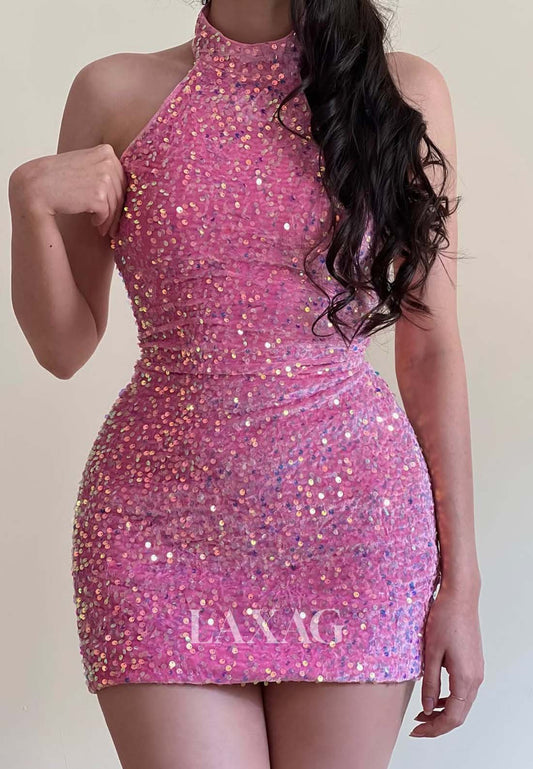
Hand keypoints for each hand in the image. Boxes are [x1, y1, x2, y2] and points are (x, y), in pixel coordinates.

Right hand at [10, 143, 126, 238]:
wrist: (36, 187)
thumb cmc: (58, 178)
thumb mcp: (83, 163)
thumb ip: (102, 168)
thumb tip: (124, 187)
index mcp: (106, 151)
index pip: (121, 178)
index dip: (120, 195)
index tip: (116, 208)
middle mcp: (107, 162)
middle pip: (121, 192)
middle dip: (118, 210)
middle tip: (113, 225)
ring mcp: (103, 178)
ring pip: (116, 205)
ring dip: (110, 220)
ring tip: (104, 228)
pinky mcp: (98, 195)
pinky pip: (107, 213)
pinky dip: (102, 222)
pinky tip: (95, 224)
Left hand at [410, 581, 483, 737]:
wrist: (460, 597)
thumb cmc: (444, 619)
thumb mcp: (431, 653)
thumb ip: (429, 683)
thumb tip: (427, 709)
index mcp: (465, 679)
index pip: (452, 717)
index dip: (434, 729)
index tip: (416, 731)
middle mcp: (475, 678)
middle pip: (459, 714)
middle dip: (438, 724)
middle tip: (416, 727)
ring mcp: (477, 671)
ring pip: (462, 704)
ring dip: (443, 712)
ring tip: (422, 714)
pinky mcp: (474, 663)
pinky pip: (464, 691)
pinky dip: (449, 699)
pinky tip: (434, 696)